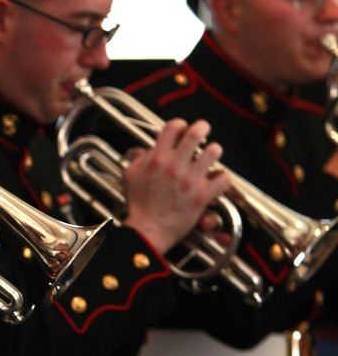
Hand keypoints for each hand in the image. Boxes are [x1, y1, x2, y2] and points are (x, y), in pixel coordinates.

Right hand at [123, 118, 229, 256]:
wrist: (148, 230)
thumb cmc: (138, 205)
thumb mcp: (131, 175)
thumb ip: (140, 158)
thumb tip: (149, 148)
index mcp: (157, 159)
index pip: (173, 126)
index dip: (180, 125)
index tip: (181, 131)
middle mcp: (175, 166)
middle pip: (196, 132)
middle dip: (202, 127)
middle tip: (203, 131)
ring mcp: (190, 181)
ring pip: (214, 151)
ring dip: (213, 152)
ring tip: (209, 157)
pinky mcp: (202, 196)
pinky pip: (224, 179)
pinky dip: (222, 179)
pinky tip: (215, 181)